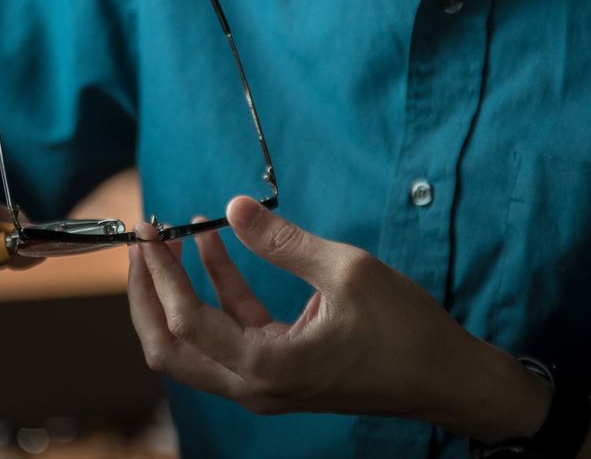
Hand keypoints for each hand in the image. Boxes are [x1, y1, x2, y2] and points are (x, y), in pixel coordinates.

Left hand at [127, 196, 550, 439]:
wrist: (446, 379)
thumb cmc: (406, 331)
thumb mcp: (347, 271)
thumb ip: (284, 240)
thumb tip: (234, 205)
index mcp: (267, 367)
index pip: (185, 323)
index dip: (160, 274)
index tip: (152, 230)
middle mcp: (256, 386)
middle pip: (170, 349)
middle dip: (148, 293)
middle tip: (144, 240)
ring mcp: (265, 384)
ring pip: (194, 345)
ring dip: (180, 290)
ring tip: (176, 233)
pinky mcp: (279, 371)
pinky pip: (230, 334)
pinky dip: (217, 293)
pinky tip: (215, 246)